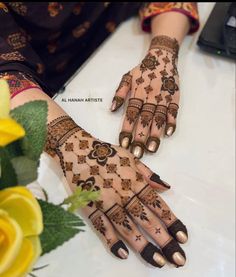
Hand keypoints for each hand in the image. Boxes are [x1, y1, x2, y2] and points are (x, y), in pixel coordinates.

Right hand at [45, 115, 187, 267]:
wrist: (77, 149)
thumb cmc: (106, 152)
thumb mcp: (130, 157)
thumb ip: (148, 173)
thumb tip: (166, 187)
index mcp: (134, 180)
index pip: (156, 204)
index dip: (171, 220)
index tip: (183, 237)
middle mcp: (123, 193)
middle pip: (145, 218)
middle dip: (163, 239)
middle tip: (178, 258)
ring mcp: (105, 201)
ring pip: (126, 226)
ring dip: (142, 244)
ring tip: (157, 261)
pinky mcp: (90, 207)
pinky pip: (101, 226)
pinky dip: (111, 240)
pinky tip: (122, 253)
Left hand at [111, 35, 179, 157]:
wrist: (163, 56)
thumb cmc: (143, 70)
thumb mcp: (127, 77)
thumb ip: (119, 93)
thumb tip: (112, 109)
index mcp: (137, 92)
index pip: (131, 114)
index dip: (127, 129)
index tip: (124, 143)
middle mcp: (150, 96)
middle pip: (144, 119)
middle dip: (140, 137)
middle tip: (137, 153)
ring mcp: (164, 97)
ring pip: (159, 118)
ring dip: (156, 134)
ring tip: (152, 149)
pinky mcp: (175, 97)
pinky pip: (174, 111)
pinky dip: (172, 122)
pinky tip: (169, 133)